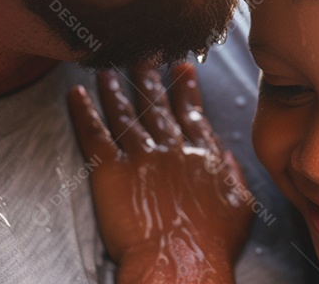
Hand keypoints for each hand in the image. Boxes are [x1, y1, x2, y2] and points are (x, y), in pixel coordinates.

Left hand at [68, 63, 253, 283]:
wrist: (181, 263)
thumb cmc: (212, 245)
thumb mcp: (241, 206)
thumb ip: (233, 175)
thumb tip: (225, 154)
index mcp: (201, 156)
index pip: (191, 113)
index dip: (185, 89)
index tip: (181, 68)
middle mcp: (171, 148)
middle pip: (156, 105)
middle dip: (148, 77)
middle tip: (141, 55)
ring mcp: (141, 157)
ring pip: (125, 113)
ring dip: (114, 89)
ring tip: (106, 70)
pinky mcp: (110, 172)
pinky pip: (94, 135)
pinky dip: (83, 112)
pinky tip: (76, 95)